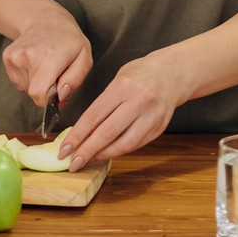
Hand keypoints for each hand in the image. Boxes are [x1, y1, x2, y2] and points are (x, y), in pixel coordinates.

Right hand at [1, 11, 91, 109]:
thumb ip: (75, 80)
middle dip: (46, 91)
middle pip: (33, 93)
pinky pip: (18, 82)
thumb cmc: (68, 40)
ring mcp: (16, 56)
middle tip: (55, 75)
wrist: (45, 19)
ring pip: (25, 88)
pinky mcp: (8, 58)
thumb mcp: (84, 57)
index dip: (47, 101)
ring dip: (37, 83)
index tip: (56, 94)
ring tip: (45, 66)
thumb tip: (61, 96)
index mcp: (51, 56)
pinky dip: (28, 78)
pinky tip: (35, 63)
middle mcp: (30, 55)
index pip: (39, 93)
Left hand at [59, 55, 182, 171]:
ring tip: (87, 160)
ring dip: (103, 155)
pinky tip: (106, 153)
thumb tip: (81, 130)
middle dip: (87, 151)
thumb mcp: (117, 80)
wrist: (173, 73)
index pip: (94, 116)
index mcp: (122, 87)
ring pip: (123, 144)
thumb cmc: (140, 74)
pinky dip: (118, 151)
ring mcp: (151, 116)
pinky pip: (136, 144)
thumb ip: (102, 103)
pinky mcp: (159, 127)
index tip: (64, 149)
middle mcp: (138, 102)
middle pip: (107, 133)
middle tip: (72, 163)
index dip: (77, 136)